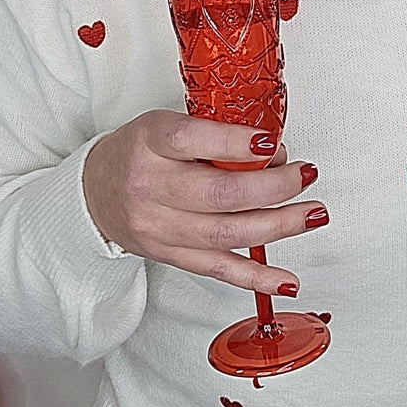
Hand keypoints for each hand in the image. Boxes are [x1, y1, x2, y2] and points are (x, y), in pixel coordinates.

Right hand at [82, 110, 323, 295]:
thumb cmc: (137, 153)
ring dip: (280, 226)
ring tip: (313, 213)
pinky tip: (287, 280)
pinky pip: (220, 271)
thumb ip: (212, 136)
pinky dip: (258, 278)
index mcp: (149, 143)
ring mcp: (161, 228)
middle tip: (304, 174)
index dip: (235, 143)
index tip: (271, 142)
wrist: (93, 194)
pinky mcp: (171, 257)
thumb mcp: (164, 126)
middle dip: (274, 187)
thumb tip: (272, 152)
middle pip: (219, 194)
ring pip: (227, 235)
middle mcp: (151, 187)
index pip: (190, 140)